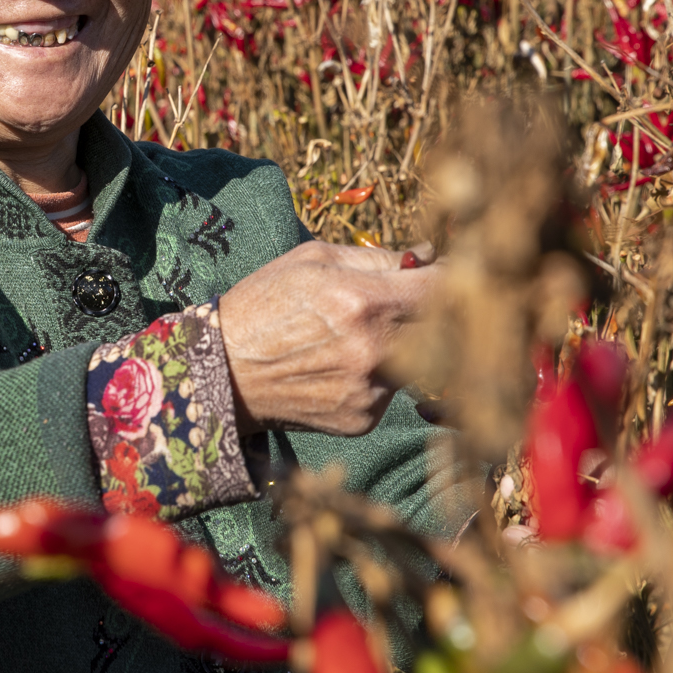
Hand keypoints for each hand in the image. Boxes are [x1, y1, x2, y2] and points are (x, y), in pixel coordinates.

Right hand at [219, 241, 443, 436]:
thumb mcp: (313, 260)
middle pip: (438, 328)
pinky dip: (375, 376)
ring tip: (353, 339)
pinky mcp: (363, 418)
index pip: (441, 287)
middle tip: (398, 304)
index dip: (448, 276)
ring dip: (399, 346)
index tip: (442, 273)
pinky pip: (390, 390)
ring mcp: (371, 390)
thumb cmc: (264, 303)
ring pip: (416, 361)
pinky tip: (338, 368)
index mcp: (363, 301)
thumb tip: (428, 254)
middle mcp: (374, 350)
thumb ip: (377, 257)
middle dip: (426, 312)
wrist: (224, 370)